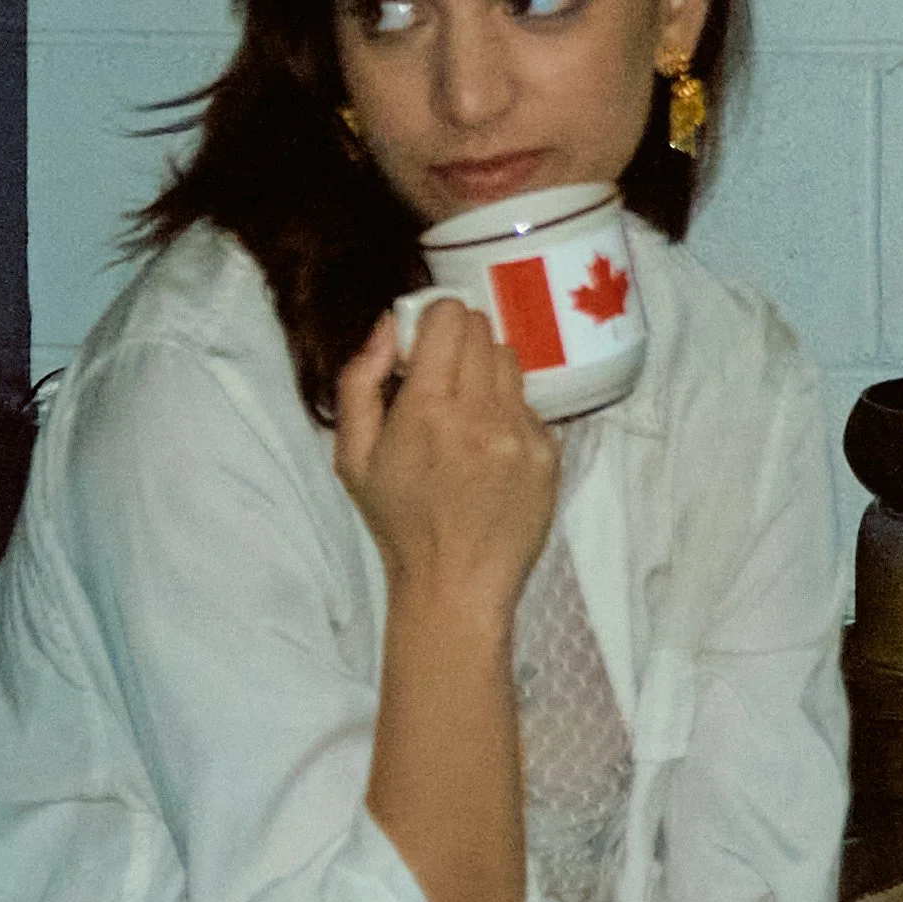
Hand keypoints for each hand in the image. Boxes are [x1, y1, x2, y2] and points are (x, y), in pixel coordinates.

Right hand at [333, 302, 557, 606]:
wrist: (455, 585)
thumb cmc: (398, 521)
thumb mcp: (352, 455)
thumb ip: (360, 380)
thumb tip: (389, 326)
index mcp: (428, 409)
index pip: (450, 315)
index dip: (432, 321)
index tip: (421, 348)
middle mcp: (481, 414)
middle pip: (481, 330)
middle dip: (456, 343)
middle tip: (439, 379)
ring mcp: (522, 433)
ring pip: (508, 361)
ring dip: (484, 373)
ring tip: (465, 415)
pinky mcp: (549, 453)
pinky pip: (529, 404)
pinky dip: (508, 414)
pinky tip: (489, 451)